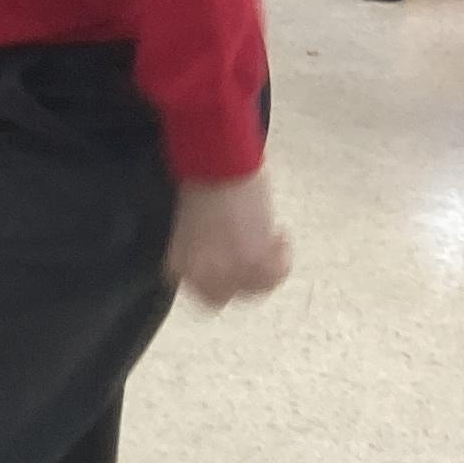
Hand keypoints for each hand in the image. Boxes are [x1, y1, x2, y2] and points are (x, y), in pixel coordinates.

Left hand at [165, 168, 290, 307]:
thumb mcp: (191, 226)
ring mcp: (229, 269)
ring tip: (271, 240)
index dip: (221, 280)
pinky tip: (280, 235)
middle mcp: (202, 274)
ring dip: (266, 266)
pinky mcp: (255, 258)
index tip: (233, 266)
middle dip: (242, 277)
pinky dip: (283, 256)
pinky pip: (276, 274)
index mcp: (181, 266)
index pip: (202, 295)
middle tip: (254, 255)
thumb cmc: (203, 183)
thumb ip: (203, 250)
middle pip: (226, 297)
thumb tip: (222, 256)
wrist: (217, 164)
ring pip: (256, 289)